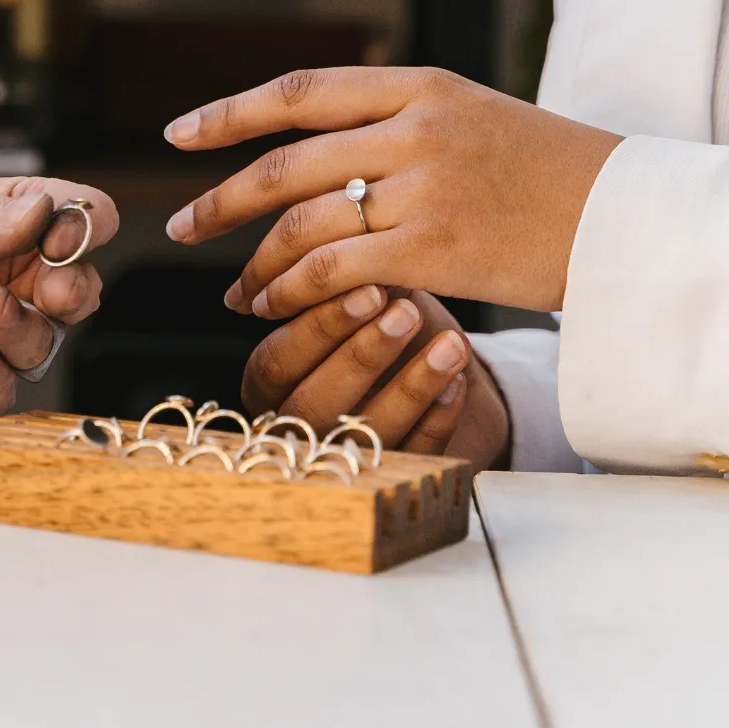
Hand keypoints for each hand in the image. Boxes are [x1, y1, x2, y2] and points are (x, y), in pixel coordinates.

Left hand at [0, 176, 117, 426]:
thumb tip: (46, 209)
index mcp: (2, 225)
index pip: (75, 219)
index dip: (84, 225)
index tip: (60, 233)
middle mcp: (5, 280)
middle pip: (78, 288)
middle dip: (76, 289)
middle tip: (55, 288)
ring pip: (47, 342)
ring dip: (27, 329)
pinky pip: (2, 389)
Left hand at [163, 67, 622, 314]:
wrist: (630, 217)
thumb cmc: (551, 174)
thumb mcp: (474, 118)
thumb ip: (398, 125)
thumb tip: (321, 155)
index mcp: (420, 86)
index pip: (300, 91)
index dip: (230, 112)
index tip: (179, 134)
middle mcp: (414, 127)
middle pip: (284, 162)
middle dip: (220, 201)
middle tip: (180, 226)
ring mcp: (424, 186)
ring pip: (302, 223)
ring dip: (256, 263)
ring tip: (236, 291)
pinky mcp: (434, 248)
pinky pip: (334, 270)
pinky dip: (292, 291)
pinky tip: (273, 307)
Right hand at [242, 286, 509, 470]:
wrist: (434, 372)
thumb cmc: (385, 323)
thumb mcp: (360, 299)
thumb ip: (342, 285)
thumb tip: (348, 250)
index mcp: (269, 380)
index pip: (278, 358)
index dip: (321, 325)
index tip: (368, 286)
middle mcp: (294, 425)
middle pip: (312, 402)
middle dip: (361, 355)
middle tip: (405, 313)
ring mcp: (342, 459)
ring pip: (365, 434)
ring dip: (410, 386)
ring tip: (450, 343)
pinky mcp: (395, 479)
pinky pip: (415, 456)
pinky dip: (438, 418)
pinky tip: (459, 382)